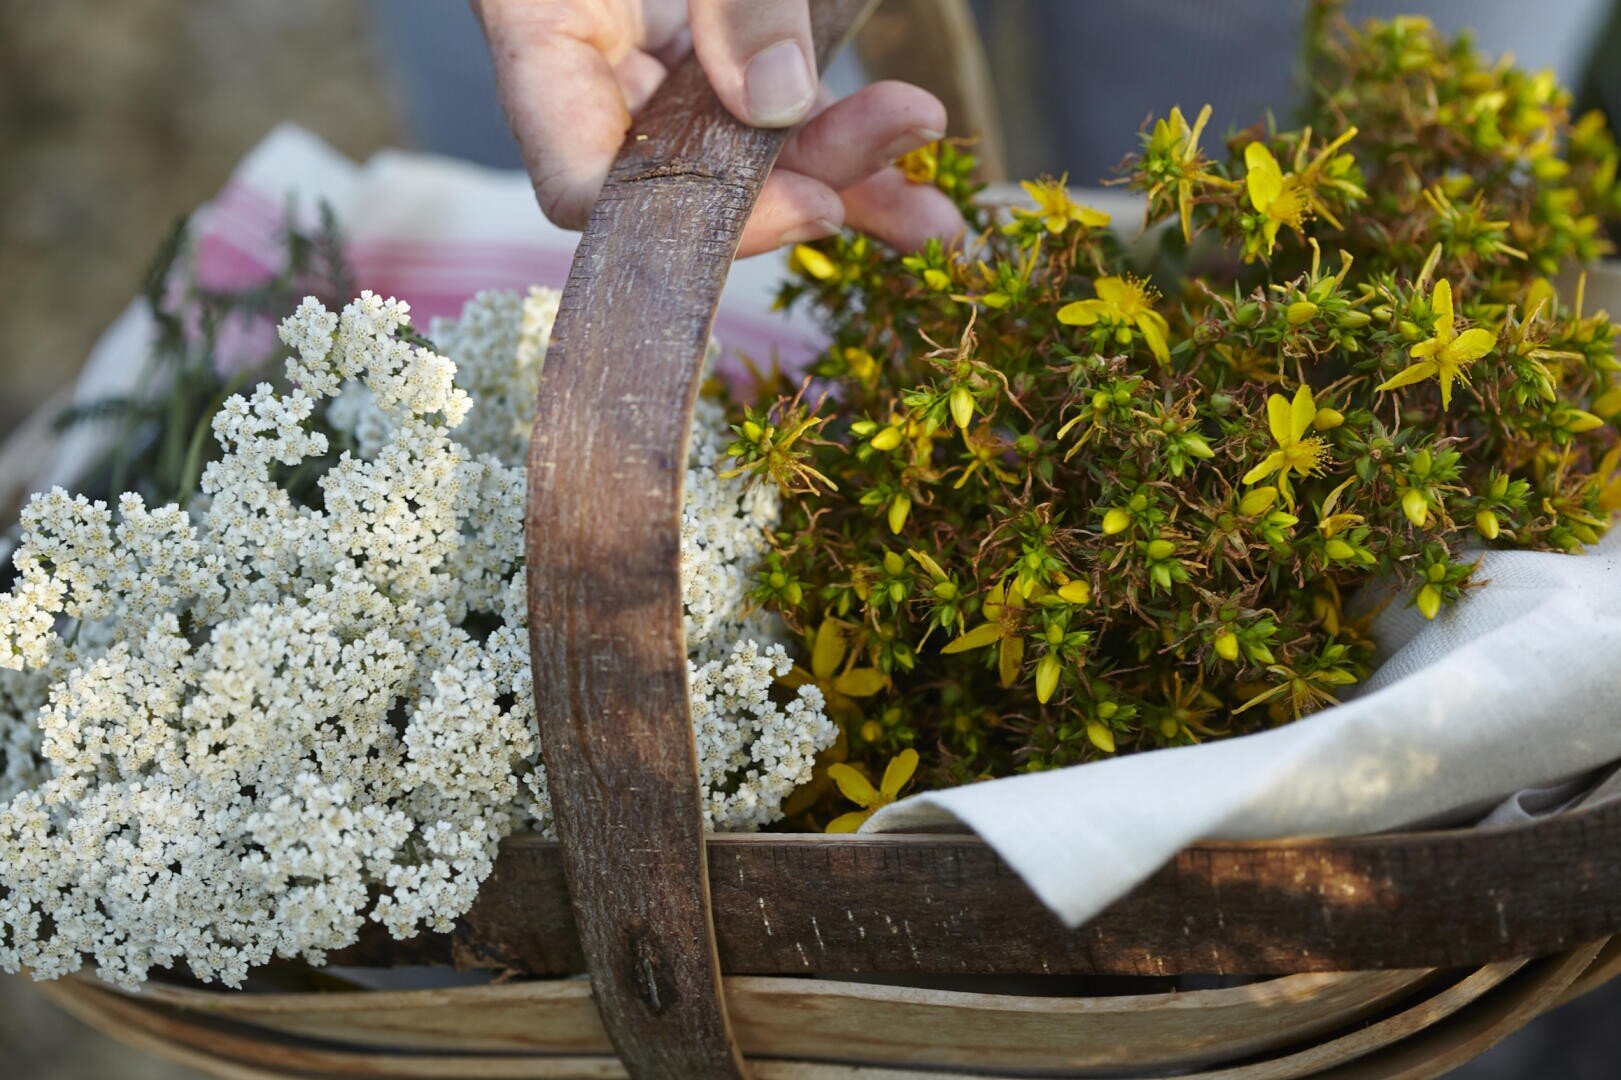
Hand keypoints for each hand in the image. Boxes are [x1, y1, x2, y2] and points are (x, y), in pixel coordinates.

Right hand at [472, 0, 964, 254]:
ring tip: (934, 217)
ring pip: (738, 159)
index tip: (806, 203)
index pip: (578, 181)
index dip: (686, 216)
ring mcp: (652, 57)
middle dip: (801, 182)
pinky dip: (840, 149)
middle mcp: (590, 59)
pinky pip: (771, 121)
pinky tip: (916, 194)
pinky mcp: (712, 53)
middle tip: (898, 145)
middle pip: (680, 175)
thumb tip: (776, 101)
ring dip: (842, 183)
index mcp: (538, 19)